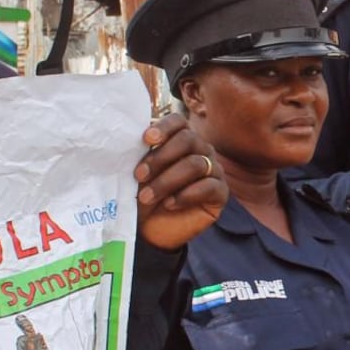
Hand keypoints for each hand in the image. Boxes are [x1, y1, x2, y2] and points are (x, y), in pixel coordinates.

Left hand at [133, 113, 226, 250]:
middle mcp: (200, 149)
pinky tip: (169, 204)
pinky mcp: (220, 193)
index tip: (146, 139)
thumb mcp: (139, 173)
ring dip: (167, 181)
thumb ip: (139, 154)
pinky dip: (186, 195)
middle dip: (161, 157)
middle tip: (139, 175)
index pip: (178, 121)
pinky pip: (209, 187)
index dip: (164, 127)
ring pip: (196, 164)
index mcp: (180, 138)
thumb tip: (129, 138)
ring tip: (147, 197)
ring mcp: (213, 170)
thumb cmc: (144, 194)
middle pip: (188, 140)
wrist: (151, 228)